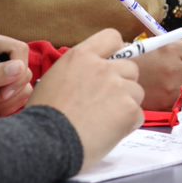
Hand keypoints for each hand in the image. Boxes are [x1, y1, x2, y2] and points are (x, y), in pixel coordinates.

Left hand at [0, 30, 33, 120]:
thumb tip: (20, 68)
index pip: (18, 49)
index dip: (17, 69)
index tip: (3, 92)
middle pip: (24, 66)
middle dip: (10, 88)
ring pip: (23, 83)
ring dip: (8, 99)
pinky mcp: (0, 85)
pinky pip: (19, 94)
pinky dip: (7, 105)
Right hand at [27, 29, 143, 172]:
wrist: (45, 144)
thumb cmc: (43, 118)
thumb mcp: (54, 80)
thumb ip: (79, 72)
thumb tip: (93, 77)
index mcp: (81, 56)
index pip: (112, 37)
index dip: (116, 52)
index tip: (113, 65)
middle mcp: (103, 67)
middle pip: (131, 68)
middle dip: (123, 83)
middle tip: (106, 103)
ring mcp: (118, 87)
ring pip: (136, 92)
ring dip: (126, 105)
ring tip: (103, 121)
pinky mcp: (129, 109)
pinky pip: (138, 114)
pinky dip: (128, 125)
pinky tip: (107, 133)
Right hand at [133, 39, 181, 110]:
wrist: (112, 77)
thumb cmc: (135, 58)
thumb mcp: (158, 44)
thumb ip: (181, 46)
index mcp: (172, 49)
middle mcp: (173, 67)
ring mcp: (170, 87)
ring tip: (173, 81)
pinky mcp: (165, 102)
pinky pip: (179, 98)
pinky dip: (173, 95)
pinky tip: (160, 91)